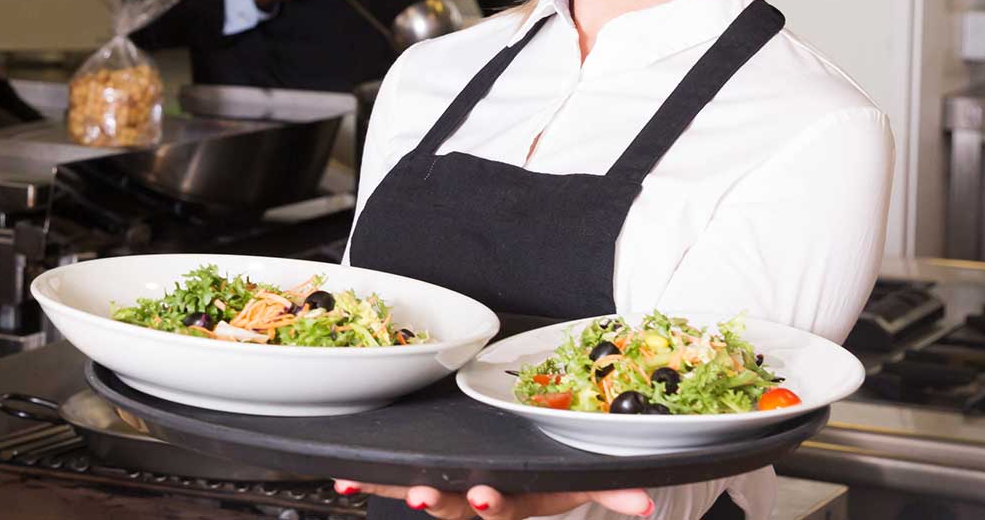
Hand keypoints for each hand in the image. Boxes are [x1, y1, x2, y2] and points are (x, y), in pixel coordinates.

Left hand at [333, 480, 652, 519]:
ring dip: (391, 491)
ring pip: (420, 495)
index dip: (492, 502)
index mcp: (517, 500)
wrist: (533, 481)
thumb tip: (645, 501)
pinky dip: (368, 482)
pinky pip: (394, 483)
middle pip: (454, 507)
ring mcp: (451, 494)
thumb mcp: (581, 485)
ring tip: (358, 485)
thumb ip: (610, 491)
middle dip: (438, 503)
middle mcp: (478, 500)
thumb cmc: (554, 478)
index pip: (504, 505)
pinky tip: (339, 481)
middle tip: (421, 496)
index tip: (483, 495)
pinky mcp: (425, 481)